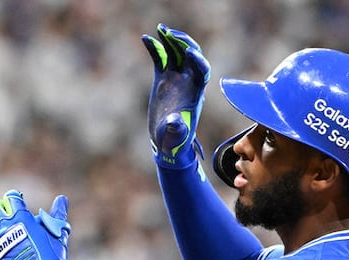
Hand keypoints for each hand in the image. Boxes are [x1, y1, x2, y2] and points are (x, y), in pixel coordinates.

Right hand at [142, 23, 209, 167]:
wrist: (165, 140)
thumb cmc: (174, 140)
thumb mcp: (175, 136)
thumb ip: (176, 128)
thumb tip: (175, 121)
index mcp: (195, 94)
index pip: (203, 71)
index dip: (198, 60)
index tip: (189, 53)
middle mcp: (188, 83)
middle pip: (191, 56)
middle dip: (184, 43)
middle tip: (171, 34)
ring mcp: (175, 79)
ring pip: (176, 53)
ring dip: (170, 40)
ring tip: (160, 30)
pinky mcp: (162, 79)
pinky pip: (161, 59)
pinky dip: (155, 48)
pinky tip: (145, 39)